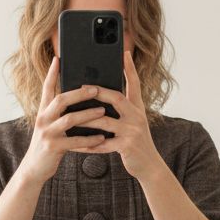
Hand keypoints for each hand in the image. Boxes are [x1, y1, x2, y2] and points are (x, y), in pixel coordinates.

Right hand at [19, 55, 106, 185]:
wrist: (35, 168)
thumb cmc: (48, 145)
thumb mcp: (50, 126)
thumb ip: (59, 114)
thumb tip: (77, 100)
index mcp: (43, 111)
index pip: (47, 88)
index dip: (53, 73)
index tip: (59, 58)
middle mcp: (43, 119)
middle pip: (61, 100)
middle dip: (79, 93)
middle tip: (96, 88)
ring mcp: (47, 133)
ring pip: (69, 119)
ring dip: (88, 114)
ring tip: (103, 110)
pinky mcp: (53, 147)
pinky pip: (74, 141)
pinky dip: (89, 139)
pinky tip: (101, 137)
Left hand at [76, 49, 161, 182]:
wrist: (149, 165)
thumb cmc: (136, 143)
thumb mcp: (134, 123)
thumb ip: (123, 110)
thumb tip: (102, 99)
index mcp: (137, 108)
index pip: (134, 84)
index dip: (129, 68)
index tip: (123, 53)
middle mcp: (137, 116)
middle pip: (116, 98)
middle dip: (98, 91)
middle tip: (82, 87)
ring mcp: (132, 131)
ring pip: (104, 121)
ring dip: (86, 120)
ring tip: (70, 118)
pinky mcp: (127, 146)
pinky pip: (102, 144)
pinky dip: (88, 145)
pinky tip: (76, 145)